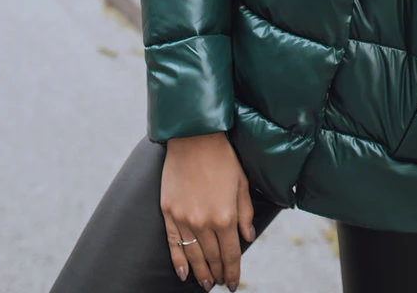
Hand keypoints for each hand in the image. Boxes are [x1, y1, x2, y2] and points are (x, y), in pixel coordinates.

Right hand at [161, 132, 254, 290]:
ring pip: (193, 256)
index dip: (233, 271)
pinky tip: (183, 274)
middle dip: (217, 273)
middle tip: (219, 283)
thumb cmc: (222, 157)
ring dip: (200, 273)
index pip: (231, 254)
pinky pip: (173, 244)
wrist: (194, 138)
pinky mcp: (168, 213)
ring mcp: (184, 219)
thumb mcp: (242, 183)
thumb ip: (245, 213)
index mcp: (225, 216)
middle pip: (212, 258)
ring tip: (205, 283)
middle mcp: (204, 223)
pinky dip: (178, 262)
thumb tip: (248, 236)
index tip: (232, 283)